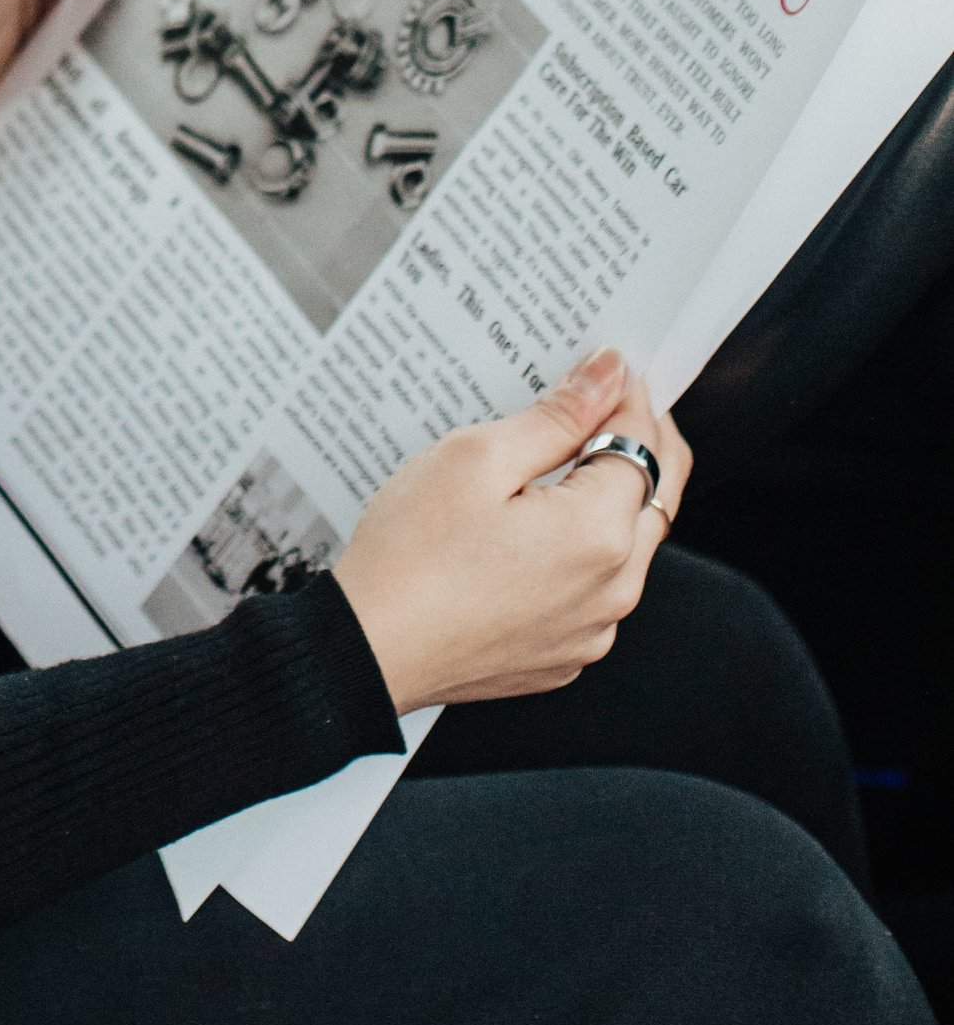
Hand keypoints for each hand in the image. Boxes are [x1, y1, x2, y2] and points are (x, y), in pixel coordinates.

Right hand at [332, 348, 689, 714]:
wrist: (368, 649)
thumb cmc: (412, 553)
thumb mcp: (478, 458)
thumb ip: (557, 417)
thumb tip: (609, 376)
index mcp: (599, 534)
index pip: (643, 446)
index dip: (631, 397)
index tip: (609, 368)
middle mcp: (613, 589)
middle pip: (656, 498)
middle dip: (641, 443)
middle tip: (610, 404)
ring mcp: (591, 631)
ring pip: (630, 548)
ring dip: (614, 500)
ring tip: (566, 461)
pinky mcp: (564, 656)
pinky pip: (596, 592)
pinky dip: (585, 552)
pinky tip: (538, 528)